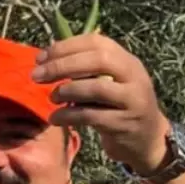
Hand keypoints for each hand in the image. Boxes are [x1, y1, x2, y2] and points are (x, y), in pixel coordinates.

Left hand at [31, 33, 170, 175]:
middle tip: (37, 76)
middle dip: (63, 65)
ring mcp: (131, 101)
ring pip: (96, 88)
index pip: (96, 42)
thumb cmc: (120, 108)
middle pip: (98, 60)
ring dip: (67, 90)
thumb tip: (49, 59)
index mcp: (127, 61)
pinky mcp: (123, 125)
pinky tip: (55, 118)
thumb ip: (89, 70)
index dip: (66, 46)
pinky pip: (91, 116)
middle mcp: (133, 77)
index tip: (40, 57)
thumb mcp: (112, 83)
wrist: (147, 141)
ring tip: (52, 97)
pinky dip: (68, 116)